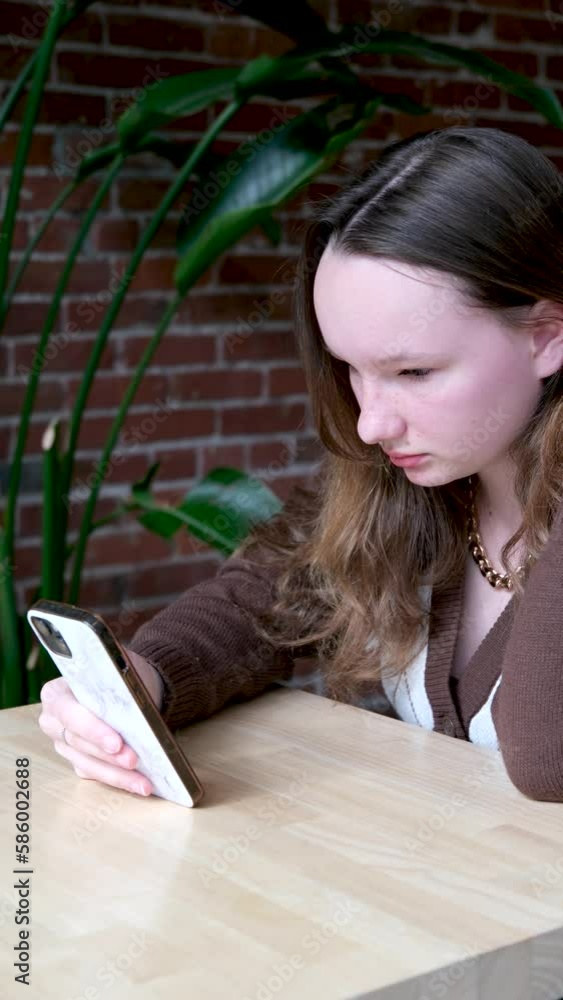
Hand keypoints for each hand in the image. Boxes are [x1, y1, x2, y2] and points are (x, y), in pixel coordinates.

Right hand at [37, 649, 163, 796]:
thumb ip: (120, 686)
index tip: (116, 743)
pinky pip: (95, 774)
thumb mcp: (119, 672)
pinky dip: (118, 780)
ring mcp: (63, 744)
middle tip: (133, 761)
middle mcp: (53, 721)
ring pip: (87, 764)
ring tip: (142, 782)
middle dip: (108, 756)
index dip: (93, 730)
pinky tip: (138, 784)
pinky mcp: (76, 761)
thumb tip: (138, 707)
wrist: (125, 686)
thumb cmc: (119, 677)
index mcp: (56, 694)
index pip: (70, 714)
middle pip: (79, 743)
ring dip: (117, 775)